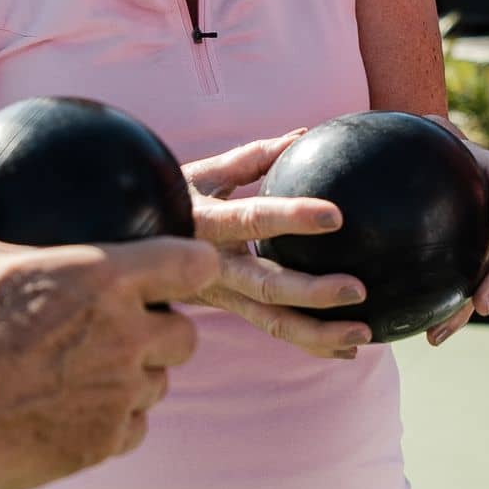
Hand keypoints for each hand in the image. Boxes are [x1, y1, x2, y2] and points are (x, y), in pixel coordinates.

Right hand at [0, 156, 213, 488]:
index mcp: (104, 279)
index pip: (189, 263)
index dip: (195, 263)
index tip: (189, 264)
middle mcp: (125, 336)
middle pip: (184, 334)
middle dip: (167, 330)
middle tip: (137, 327)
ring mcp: (117, 395)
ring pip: (157, 386)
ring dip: (139, 379)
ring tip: (108, 373)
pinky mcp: (100, 445)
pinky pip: (131, 433)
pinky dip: (114, 425)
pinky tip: (87, 419)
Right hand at [183, 132, 374, 358]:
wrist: (125, 246)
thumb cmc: (172, 199)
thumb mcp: (203, 174)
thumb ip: (253, 157)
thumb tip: (305, 135)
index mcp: (206, 225)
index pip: (253, 220)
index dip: (292, 218)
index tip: (336, 215)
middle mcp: (212, 267)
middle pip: (265, 287)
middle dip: (312, 293)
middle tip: (358, 289)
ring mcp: (220, 295)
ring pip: (271, 322)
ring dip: (319, 334)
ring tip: (363, 335)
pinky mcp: (230, 310)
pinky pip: (272, 330)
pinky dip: (310, 345)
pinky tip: (348, 353)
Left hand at [423, 133, 488, 347]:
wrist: (408, 156)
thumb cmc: (405, 137)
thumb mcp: (404, 126)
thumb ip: (402, 126)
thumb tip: (377, 123)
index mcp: (479, 169)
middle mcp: (485, 205)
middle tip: (482, 304)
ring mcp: (475, 235)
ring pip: (484, 274)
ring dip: (468, 308)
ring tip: (441, 334)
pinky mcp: (459, 257)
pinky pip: (457, 288)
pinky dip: (445, 313)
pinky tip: (423, 336)